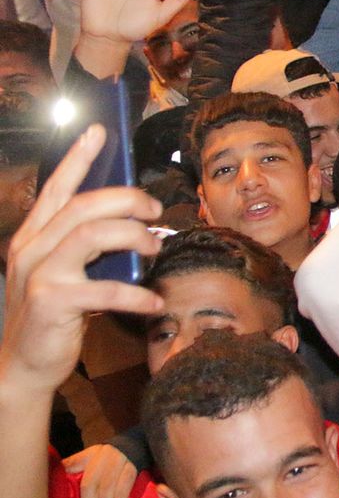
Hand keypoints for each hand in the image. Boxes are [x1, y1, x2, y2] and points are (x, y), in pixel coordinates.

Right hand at [0, 126, 164, 398]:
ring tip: (155, 247)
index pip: (57, 189)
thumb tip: (132, 222)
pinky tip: (155, 302)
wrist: (23, 366)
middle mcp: (31, 249)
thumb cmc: (54, 315)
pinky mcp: (51, 303)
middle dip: (127, 200)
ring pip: (92, 234)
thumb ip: (86, 247)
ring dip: (133, 236)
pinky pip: (105, 290)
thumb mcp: (63, 273)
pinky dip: (137, 295)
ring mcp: (38, 275)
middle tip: (155, 211)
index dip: (79, 158)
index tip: (99, 130)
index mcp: (33, 237)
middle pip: (83, 205)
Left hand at [61, 445, 136, 497]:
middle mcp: (106, 459)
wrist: (128, 446)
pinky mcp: (133, 468)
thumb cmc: (100, 459)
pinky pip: (127, 483)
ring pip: (113, 486)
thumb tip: (51, 481)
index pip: (87, 483)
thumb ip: (70, 468)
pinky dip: (122, 497)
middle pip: (100, 487)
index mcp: (90, 458)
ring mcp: (121, 462)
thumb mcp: (84, 459)